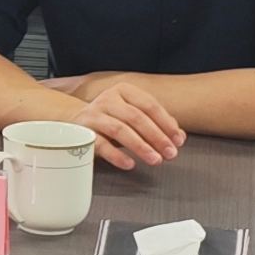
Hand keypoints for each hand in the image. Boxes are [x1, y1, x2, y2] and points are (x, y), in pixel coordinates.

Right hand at [65, 76, 186, 169]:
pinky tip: (130, 164)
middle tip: (170, 153)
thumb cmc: (111, 119)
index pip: (149, 105)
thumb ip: (157, 124)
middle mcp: (107, 99)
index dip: (166, 123)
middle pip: (136, 117)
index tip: (178, 140)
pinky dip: (117, 155)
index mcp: (123, 91)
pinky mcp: (82, 132)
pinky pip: (101, 144)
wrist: (75, 121)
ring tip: (155, 160)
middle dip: (156, 137)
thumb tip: (179, 137)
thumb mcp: (133, 116)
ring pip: (120, 129)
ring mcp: (93, 115)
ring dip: (141, 146)